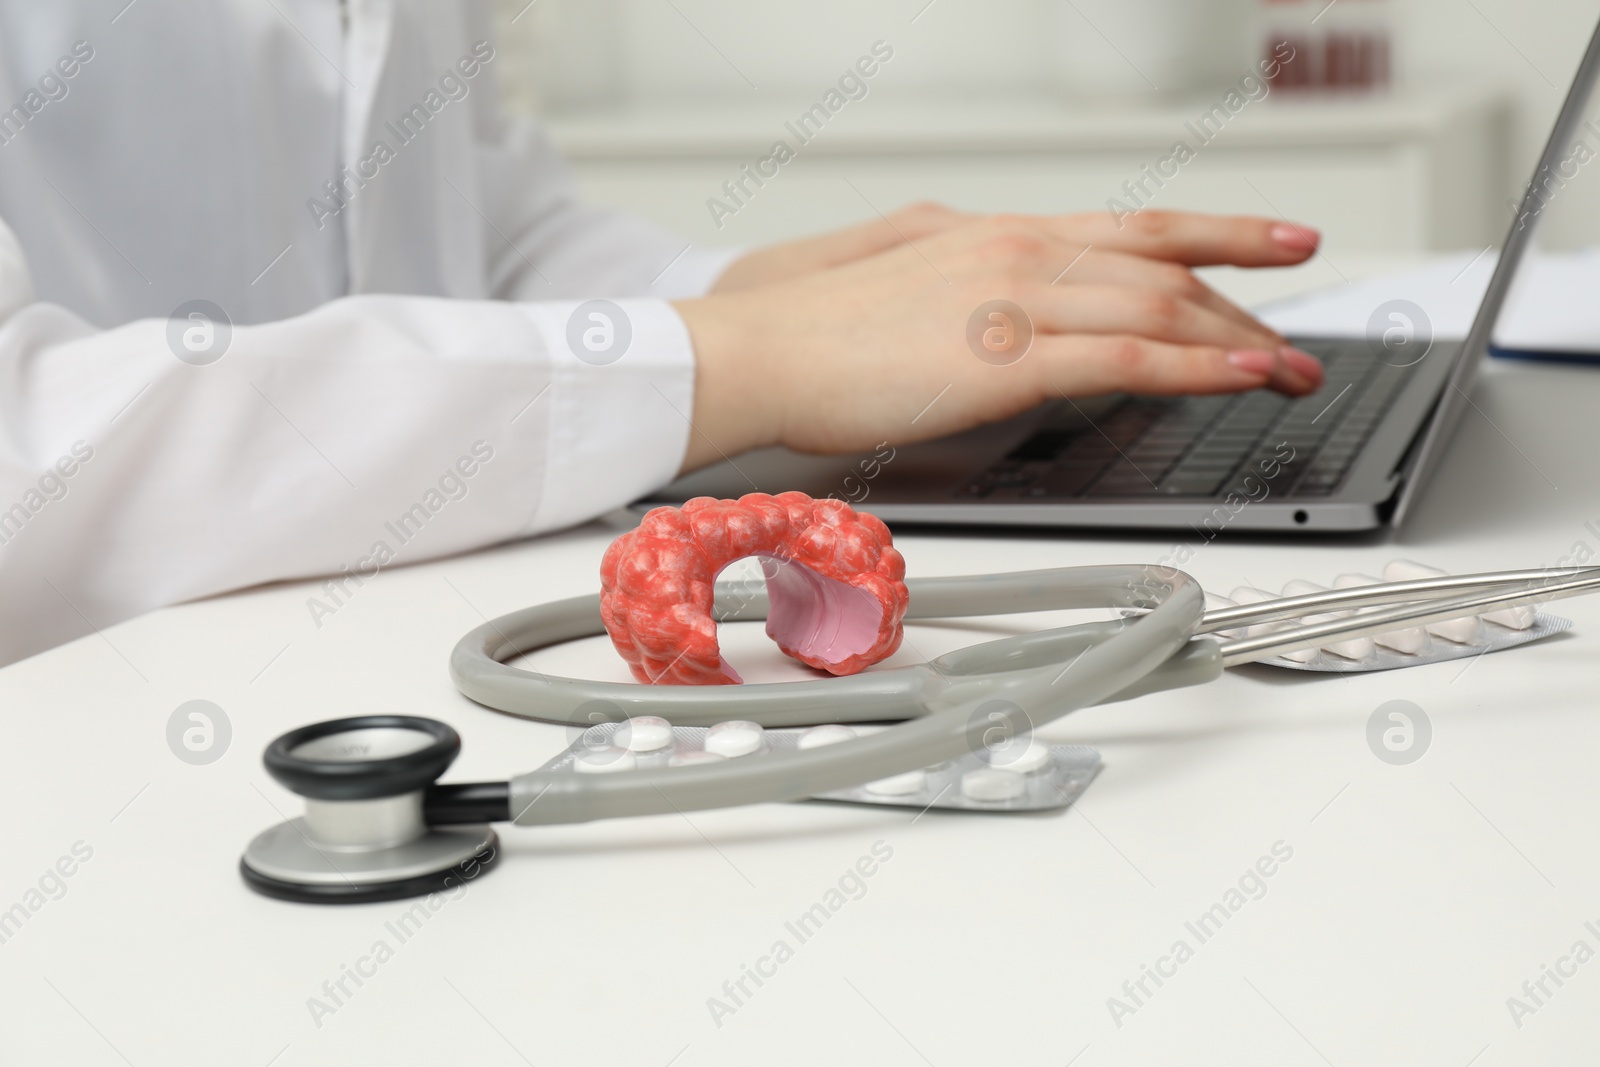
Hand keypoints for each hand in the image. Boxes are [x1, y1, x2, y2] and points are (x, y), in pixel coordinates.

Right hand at [674, 213, 1323, 470]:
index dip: (1218, 237)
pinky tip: (1245, 376)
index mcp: (997, 234)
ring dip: (1240, 341)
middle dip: (1245, 304)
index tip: (1274, 247)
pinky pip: (1130, 357)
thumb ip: (962, 272)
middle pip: (1164, 268)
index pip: (1134, 230)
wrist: (753, 349)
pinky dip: (1199, 366)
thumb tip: (995, 286)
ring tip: (1293, 370)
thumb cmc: (807, 328)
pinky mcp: (1006, 357)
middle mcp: (1020, 251)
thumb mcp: (901, 272)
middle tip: (1298, 340)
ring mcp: (1017, 298)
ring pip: (1161, 308)